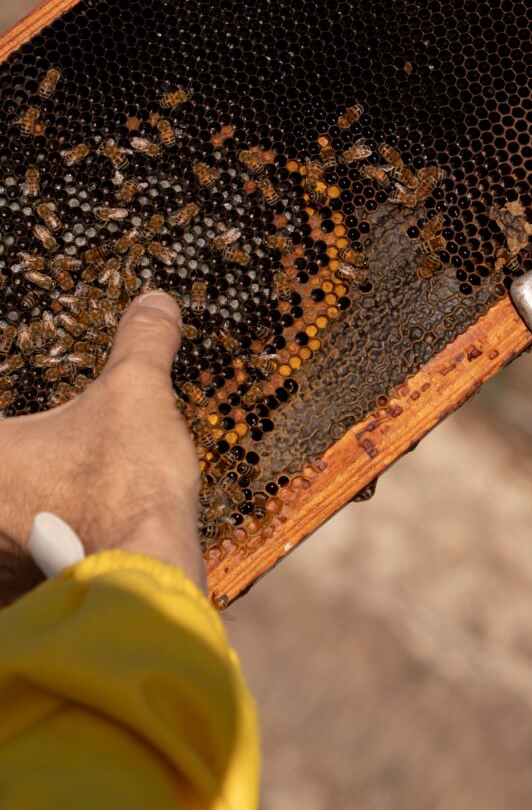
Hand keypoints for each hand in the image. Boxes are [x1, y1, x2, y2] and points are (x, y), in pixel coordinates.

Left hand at [0, 292, 203, 604]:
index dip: (11, 421)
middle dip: (19, 457)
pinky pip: (20, 556)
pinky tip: (71, 524)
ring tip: (53, 484)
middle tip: (46, 444)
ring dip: (25, 501)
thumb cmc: (126, 484)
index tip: (24, 413)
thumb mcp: (137, 393)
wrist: (148, 575)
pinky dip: (35, 541)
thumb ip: (140, 343)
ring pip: (7, 518)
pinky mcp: (22, 590)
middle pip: (3, 462)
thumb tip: (155, 303)